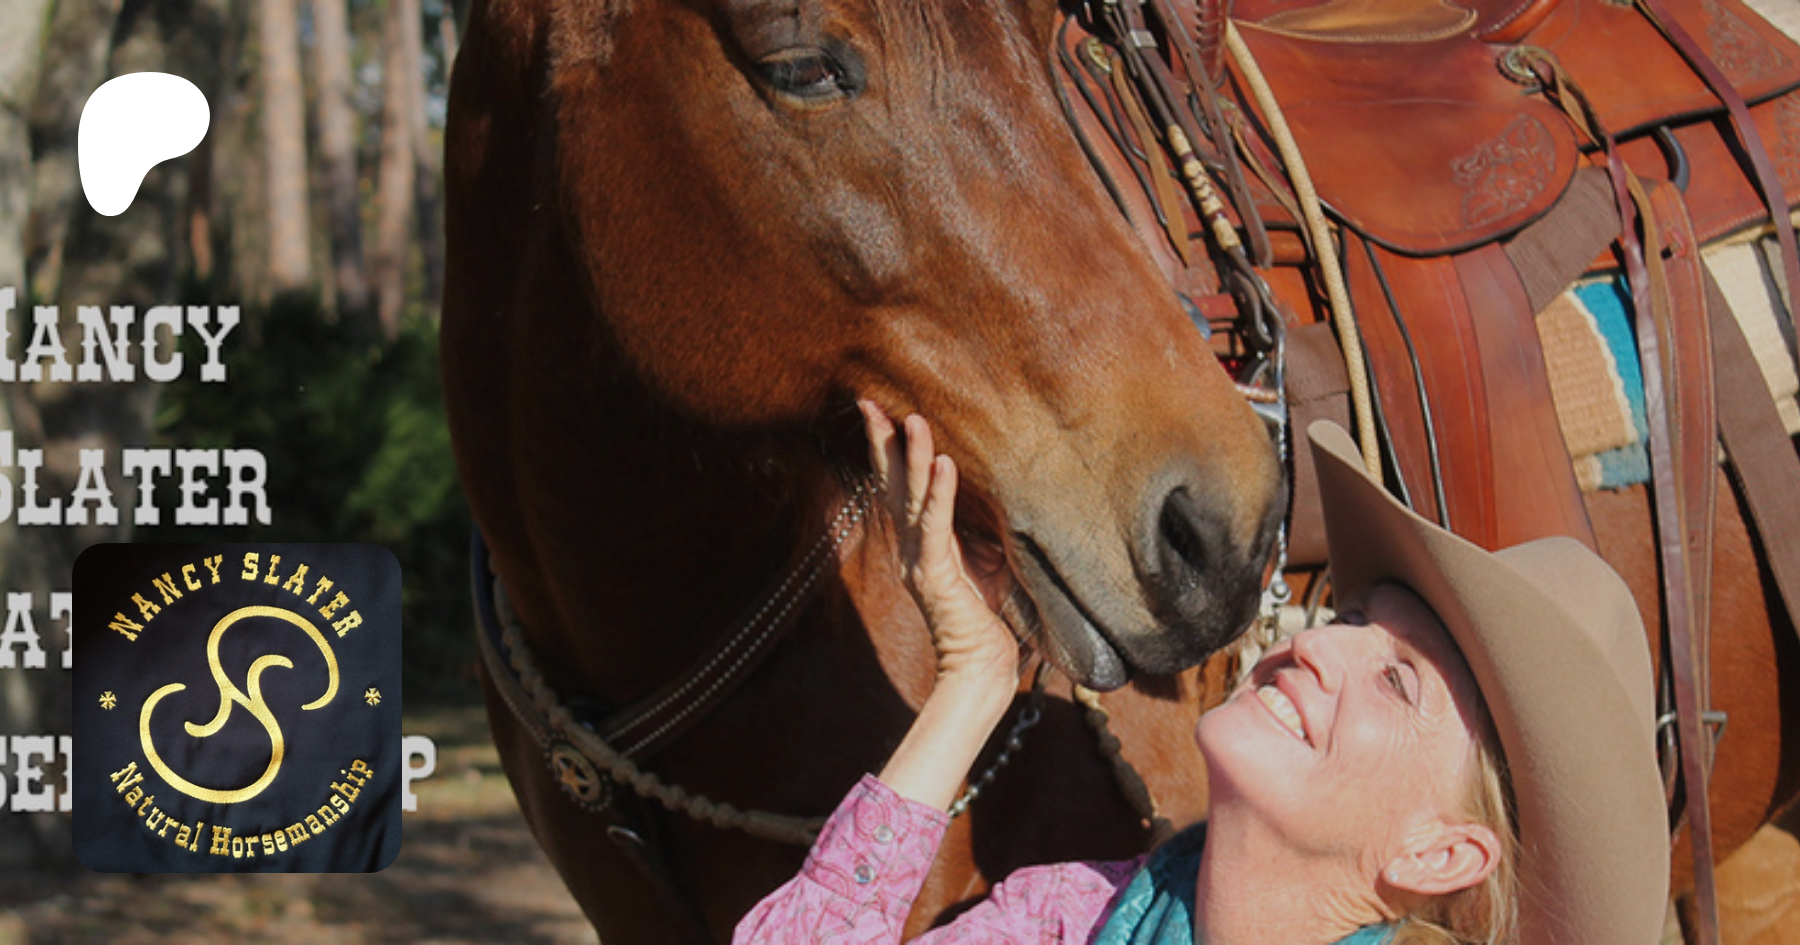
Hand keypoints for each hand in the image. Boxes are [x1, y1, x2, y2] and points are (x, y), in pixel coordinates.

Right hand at [859, 401, 1018, 687]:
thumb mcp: (987, 559)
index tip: (880, 411)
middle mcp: (911, 548)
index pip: (899, 487)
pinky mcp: (937, 574)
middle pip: (892, 484)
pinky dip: (941, 492)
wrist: (982, 665)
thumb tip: (995, 492)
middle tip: (869, 401)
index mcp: (919, 543)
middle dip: (882, 441)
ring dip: (914, 456)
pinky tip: (945, 462)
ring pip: (913, 498)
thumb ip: (979, 528)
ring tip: (913, 419)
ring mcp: (920, 560)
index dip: (889, 450)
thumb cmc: (988, 617)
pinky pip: (938, 525)